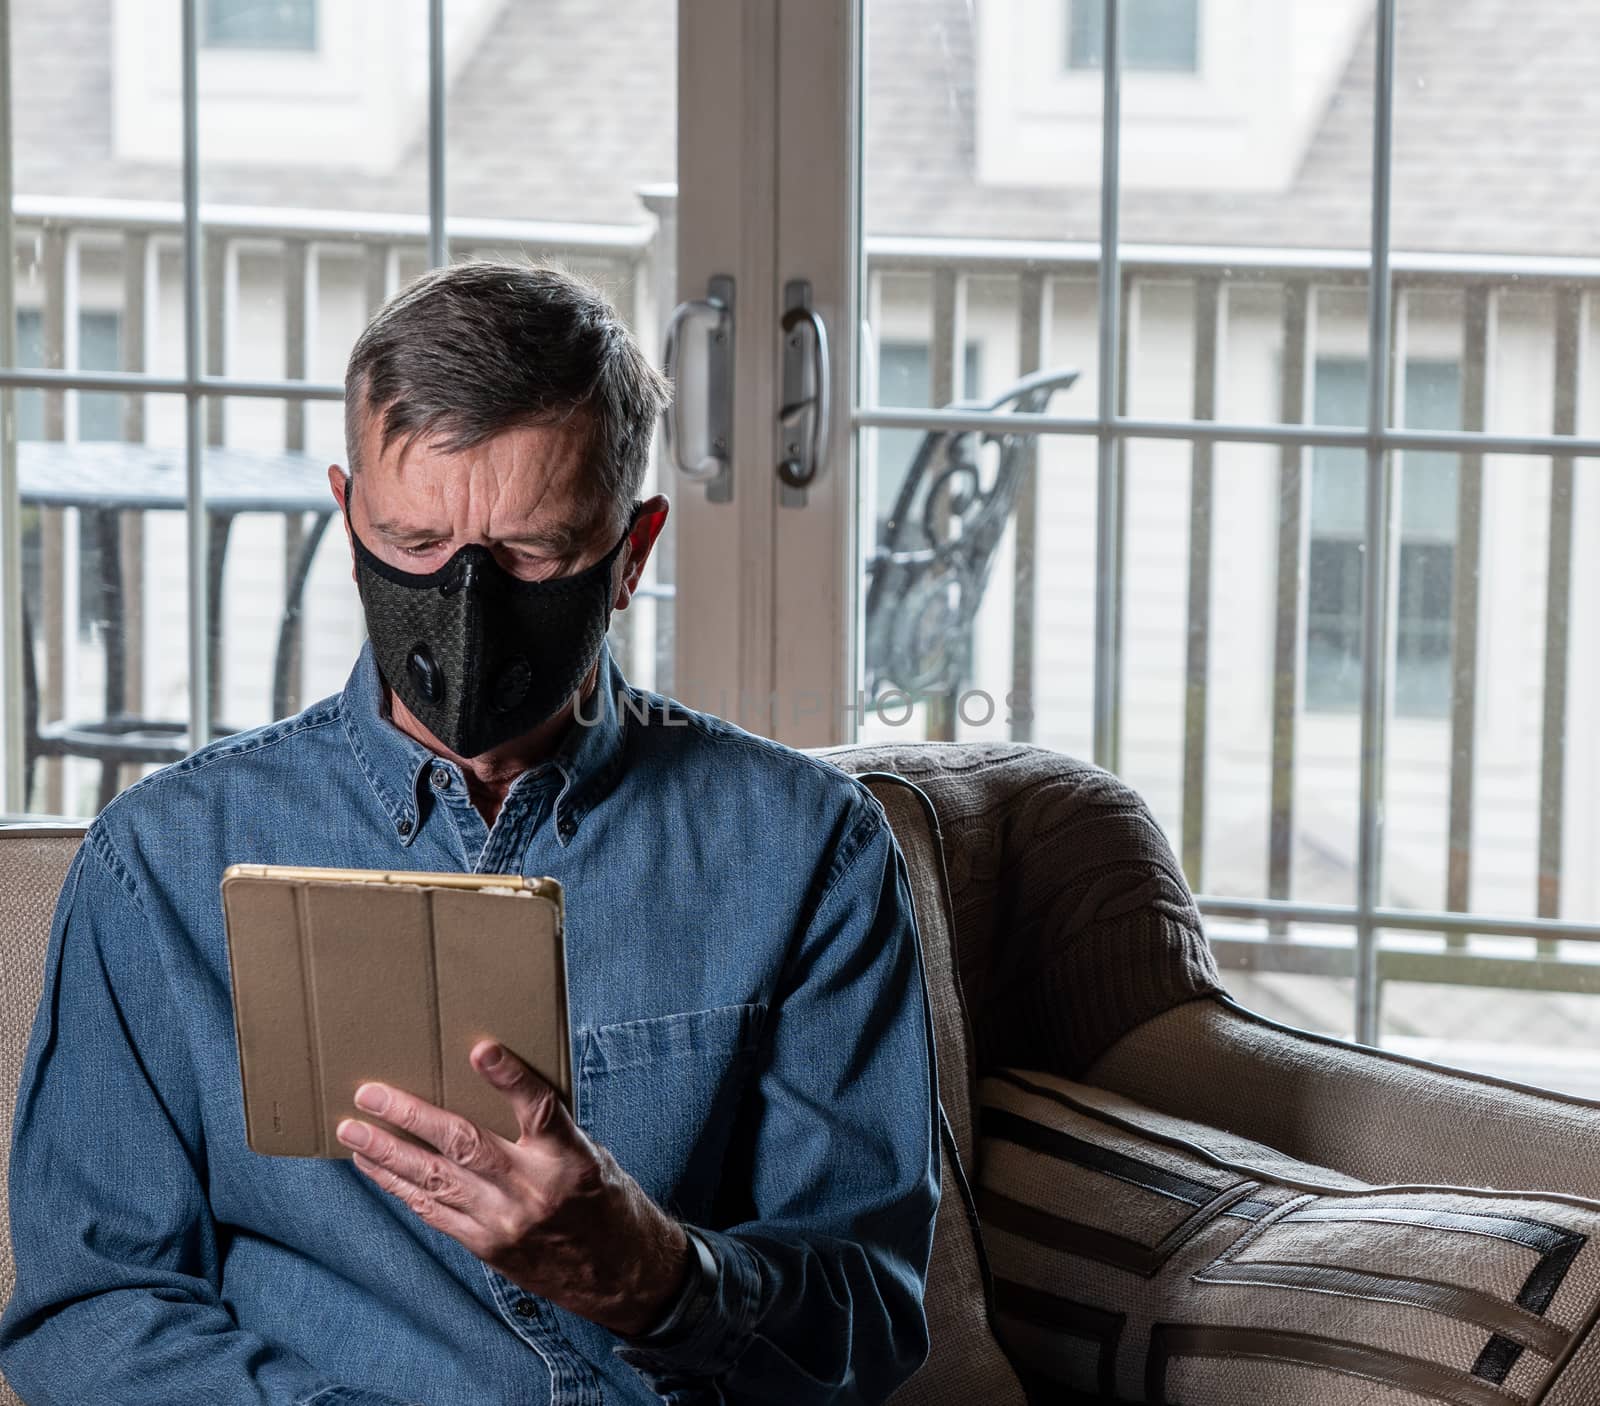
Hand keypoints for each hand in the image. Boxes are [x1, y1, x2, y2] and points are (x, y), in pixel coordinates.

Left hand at [335, 1040, 690, 1336]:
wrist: (619, 1276)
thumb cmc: (606, 1203)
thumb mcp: (592, 1156)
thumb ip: (548, 1130)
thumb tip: (497, 1091)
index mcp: (570, 1160)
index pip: (541, 1109)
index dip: (511, 1078)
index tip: (482, 1049)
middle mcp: (533, 1192)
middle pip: (465, 1145)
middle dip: (411, 1117)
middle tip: (371, 1094)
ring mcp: (504, 1224)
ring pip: (435, 1181)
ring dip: (387, 1154)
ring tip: (353, 1131)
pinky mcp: (486, 1246)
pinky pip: (433, 1212)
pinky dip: (399, 1187)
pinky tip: (374, 1168)